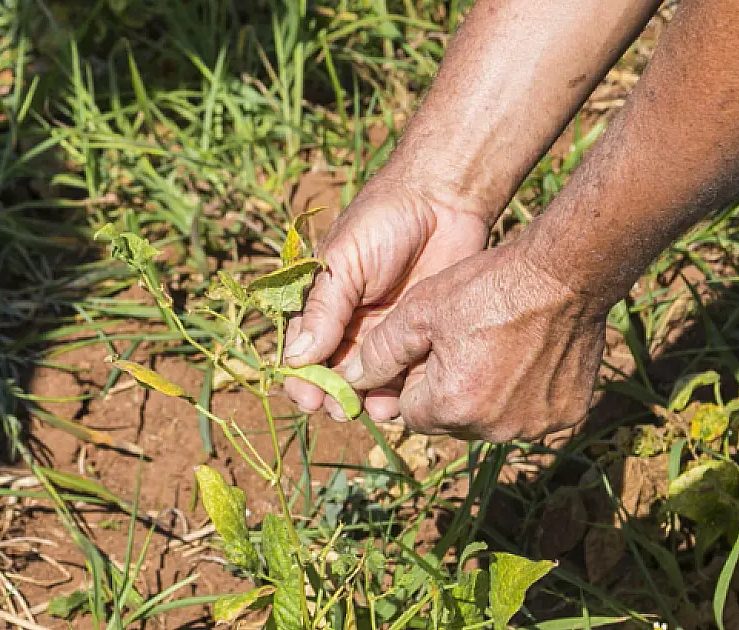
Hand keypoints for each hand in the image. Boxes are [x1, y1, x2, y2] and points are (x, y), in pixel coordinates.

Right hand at [283, 176, 490, 420]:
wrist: (443, 201)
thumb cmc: (383, 222)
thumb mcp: (343, 261)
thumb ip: (323, 308)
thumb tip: (295, 358)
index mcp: (324, 305)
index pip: (303, 351)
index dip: (301, 378)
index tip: (307, 397)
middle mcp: (351, 325)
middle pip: (335, 375)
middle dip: (334, 396)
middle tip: (340, 408)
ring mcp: (387, 334)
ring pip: (370, 381)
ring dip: (367, 400)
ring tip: (373, 409)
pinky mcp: (421, 338)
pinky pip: (407, 374)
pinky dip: (401, 392)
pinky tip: (401, 402)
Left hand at [337, 240, 607, 442]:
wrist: (566, 275)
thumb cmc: (489, 287)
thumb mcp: (421, 309)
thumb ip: (380, 351)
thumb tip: (348, 381)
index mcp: (451, 406)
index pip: (412, 412)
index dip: (414, 380)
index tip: (431, 350)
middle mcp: (493, 428)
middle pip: (453, 420)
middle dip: (451, 390)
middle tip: (466, 344)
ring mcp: (534, 425)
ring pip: (492, 419)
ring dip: (488, 395)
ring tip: (499, 348)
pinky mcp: (565, 415)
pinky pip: (533, 413)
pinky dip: (527, 394)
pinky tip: (532, 357)